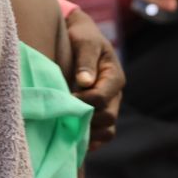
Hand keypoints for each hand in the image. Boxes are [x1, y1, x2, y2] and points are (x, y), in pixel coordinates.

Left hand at [61, 9, 123, 147]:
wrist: (79, 37)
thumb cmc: (82, 37)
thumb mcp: (85, 41)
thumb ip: (86, 59)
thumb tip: (85, 81)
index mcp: (114, 76)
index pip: (101, 98)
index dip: (83, 102)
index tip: (64, 98)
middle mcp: (115, 95)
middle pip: (107, 118)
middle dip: (85, 118)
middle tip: (62, 114)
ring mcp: (109, 106)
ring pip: (107, 130)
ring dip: (89, 133)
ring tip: (67, 128)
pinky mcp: (101, 115)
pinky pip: (102, 136)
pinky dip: (90, 141)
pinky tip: (73, 140)